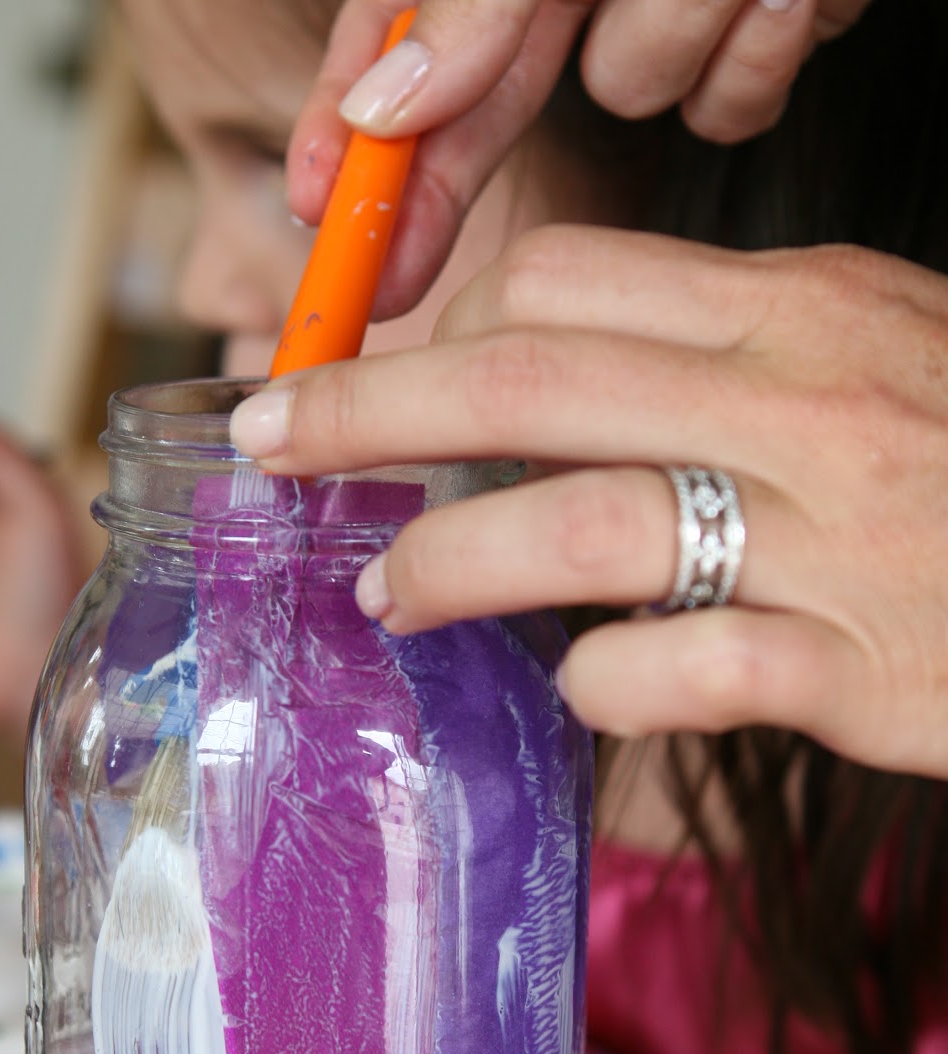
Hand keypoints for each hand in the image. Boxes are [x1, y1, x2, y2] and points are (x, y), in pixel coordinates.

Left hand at [230, 226, 947, 777]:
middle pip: (531, 379)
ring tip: (385, 592)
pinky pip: (674, 668)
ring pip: (579, 522)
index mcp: (800, 310)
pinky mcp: (851, 668)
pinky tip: (580, 686)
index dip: (437, 325)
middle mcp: (804, 405)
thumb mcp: (867, 358)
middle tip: (274, 446)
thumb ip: (720, 354)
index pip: (570, 280)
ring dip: (449, 557)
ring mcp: (828, 539)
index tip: (364, 375)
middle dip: (368, 408)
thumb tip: (550, 364)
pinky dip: (596, 682)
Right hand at [288, 0, 870, 316]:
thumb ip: (471, 7)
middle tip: (387, 284)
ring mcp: (663, 4)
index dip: (348, 126)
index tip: (316, 203)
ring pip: (634, 90)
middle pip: (482, 102)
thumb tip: (379, 111)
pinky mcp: (749, 43)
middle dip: (442, 188)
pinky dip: (752, 53)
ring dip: (674, 32)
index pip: (396, 31)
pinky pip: (724, 105)